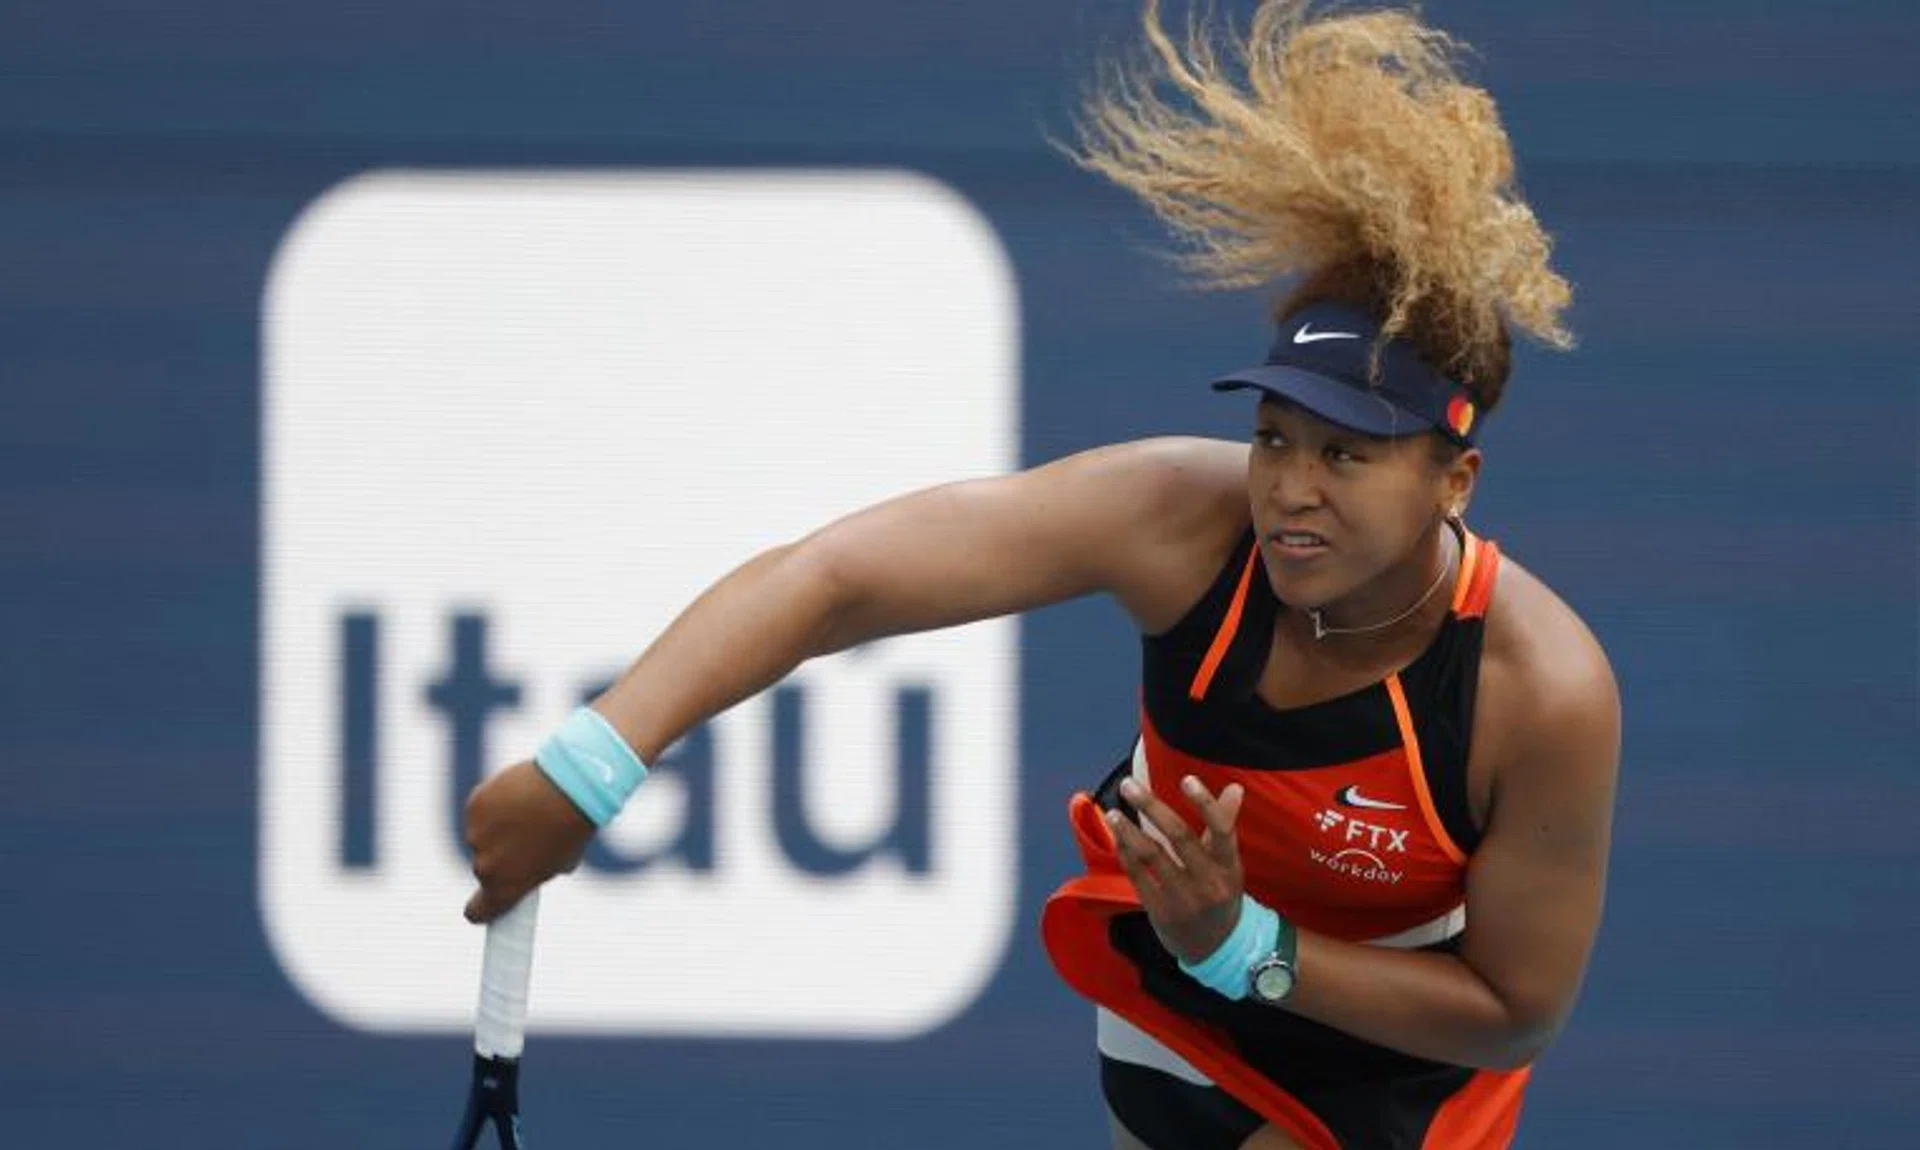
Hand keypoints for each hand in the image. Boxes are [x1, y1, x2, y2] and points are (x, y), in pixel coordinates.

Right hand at [462, 760, 594, 922]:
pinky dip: (495, 804)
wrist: (568, 787)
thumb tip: (532, 863)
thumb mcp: (562, 861)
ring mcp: (476, 835)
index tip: (488, 900)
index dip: (483, 907)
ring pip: (482, 835)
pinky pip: (482, 810)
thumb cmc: (572, 827)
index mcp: (505, 888)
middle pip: (485, 868)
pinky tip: (518, 794)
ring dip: (498, 827)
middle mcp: (484, 867)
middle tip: (527, 837)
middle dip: (501, 856)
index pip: (477, 912)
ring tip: (528, 811)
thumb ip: (538, 870)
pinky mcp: (474, 806)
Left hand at [1106, 775, 1246, 964]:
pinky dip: (1125, 852)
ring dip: (1129, 830)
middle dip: (1152, 807)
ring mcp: (1184, 899)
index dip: (1205, 804)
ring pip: (1152, 855)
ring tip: (1113, 811)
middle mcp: (1209, 883)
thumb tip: (1234, 787)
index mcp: (1230, 867)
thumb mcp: (1229, 864)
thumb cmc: (1219, 894)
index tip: (1187, 779)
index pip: (1221, 830)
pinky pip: (1138, 875)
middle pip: (1180, 837)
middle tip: (1128, 784)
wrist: (1213, 947)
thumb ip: (1225, 825)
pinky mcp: (1160, 911)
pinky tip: (1116, 836)